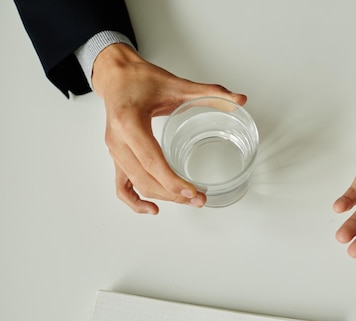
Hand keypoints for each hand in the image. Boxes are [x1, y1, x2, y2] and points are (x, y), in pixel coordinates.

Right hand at [91, 43, 246, 213]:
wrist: (116, 76)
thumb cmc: (141, 79)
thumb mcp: (177, 84)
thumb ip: (211, 92)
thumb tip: (240, 99)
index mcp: (129, 122)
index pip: (151, 160)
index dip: (172, 180)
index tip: (193, 191)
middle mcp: (118, 140)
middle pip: (145, 178)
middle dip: (174, 194)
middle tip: (200, 199)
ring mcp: (114, 151)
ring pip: (137, 185)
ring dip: (163, 197)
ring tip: (189, 200)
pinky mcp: (116, 157)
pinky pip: (122, 186)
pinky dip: (135, 202)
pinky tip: (154, 209)